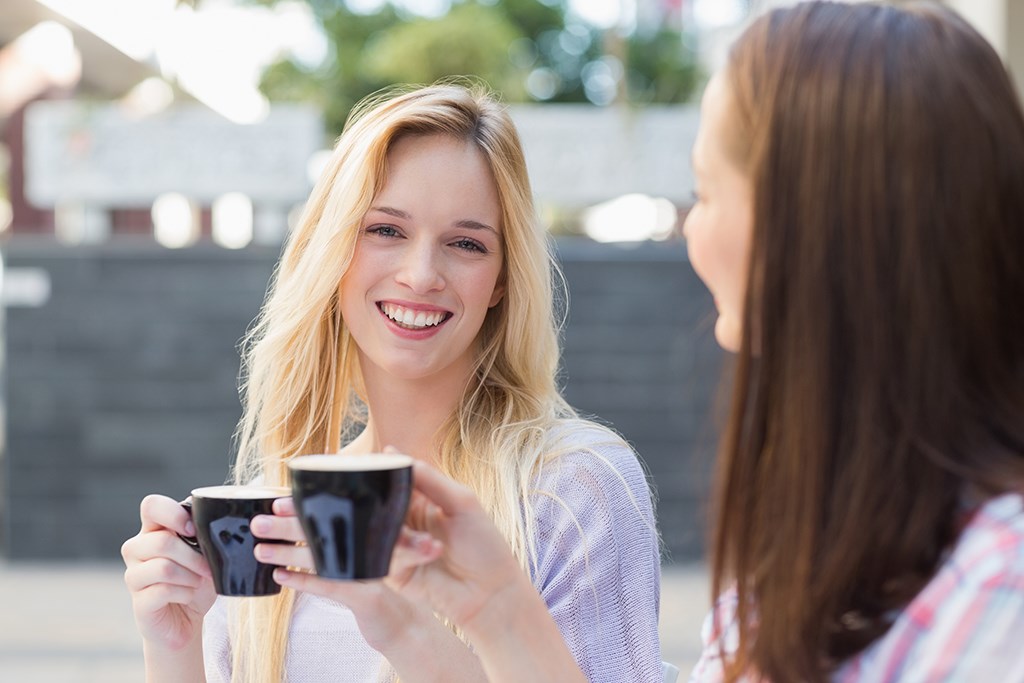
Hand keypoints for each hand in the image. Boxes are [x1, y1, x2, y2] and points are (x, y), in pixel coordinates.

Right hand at [121, 494, 215, 649]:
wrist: (187, 621)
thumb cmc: (196, 581)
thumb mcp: (206, 554)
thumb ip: (205, 534)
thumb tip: (218, 518)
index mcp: (154, 530)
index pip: (151, 505)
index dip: (173, 514)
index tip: (194, 530)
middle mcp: (137, 549)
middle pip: (162, 541)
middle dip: (194, 557)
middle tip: (208, 568)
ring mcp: (134, 576)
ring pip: (163, 567)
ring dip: (191, 576)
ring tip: (197, 582)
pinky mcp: (138, 602)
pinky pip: (163, 591)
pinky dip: (185, 593)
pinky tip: (187, 596)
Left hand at [252, 498, 423, 651]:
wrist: (408, 625)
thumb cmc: (377, 591)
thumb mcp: (361, 566)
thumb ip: (338, 549)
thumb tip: (302, 538)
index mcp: (367, 535)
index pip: (332, 514)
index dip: (303, 507)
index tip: (276, 501)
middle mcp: (370, 547)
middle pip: (323, 531)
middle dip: (288, 525)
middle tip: (258, 523)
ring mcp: (369, 571)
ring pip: (322, 557)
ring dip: (289, 552)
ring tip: (261, 550)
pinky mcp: (368, 598)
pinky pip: (330, 587)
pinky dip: (304, 581)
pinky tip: (281, 577)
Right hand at [386, 460, 531, 632]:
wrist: (490, 594)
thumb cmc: (484, 546)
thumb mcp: (461, 503)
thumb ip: (429, 479)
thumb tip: (391, 453)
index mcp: (422, 499)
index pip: (394, 479)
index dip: (382, 471)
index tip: (371, 462)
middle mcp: (406, 521)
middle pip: (378, 503)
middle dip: (380, 502)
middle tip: (391, 502)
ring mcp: (398, 547)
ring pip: (377, 529)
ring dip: (402, 532)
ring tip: (432, 541)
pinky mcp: (393, 572)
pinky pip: (383, 556)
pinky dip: (407, 552)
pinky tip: (432, 552)